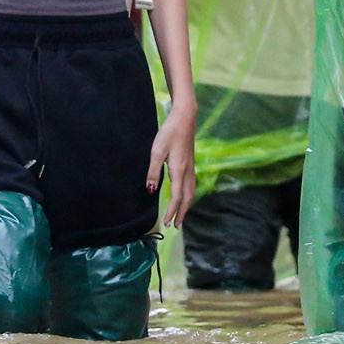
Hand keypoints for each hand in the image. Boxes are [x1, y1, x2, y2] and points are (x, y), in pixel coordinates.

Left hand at [149, 106, 196, 227]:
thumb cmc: (169, 132)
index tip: (168, 223)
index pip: (177, 197)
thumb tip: (151, 191)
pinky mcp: (190, 162)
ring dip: (187, 205)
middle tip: (177, 226)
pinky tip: (184, 196)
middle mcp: (188, 171)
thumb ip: (153, 172)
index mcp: (179, 170)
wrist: (185, 117)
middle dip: (182, 213)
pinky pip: (191, 184)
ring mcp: (191, 167)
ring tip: (181, 215)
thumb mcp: (156, 151)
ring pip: (191, 192)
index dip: (173, 211)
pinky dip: (188, 195)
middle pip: (187, 198)